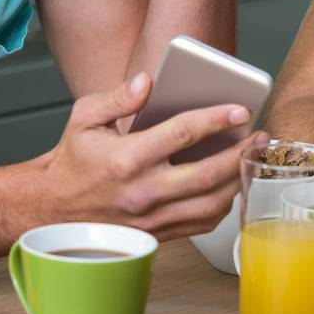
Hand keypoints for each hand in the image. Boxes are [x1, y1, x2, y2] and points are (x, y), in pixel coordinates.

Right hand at [39, 71, 264, 238]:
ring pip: (210, 203)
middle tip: (261, 136)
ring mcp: (152, 217)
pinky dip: (223, 205)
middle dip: (240, 153)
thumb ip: (118, 97)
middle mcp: (142, 191)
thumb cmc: (72, 162)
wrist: (53, 210)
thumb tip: (148, 81)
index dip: (216, 119)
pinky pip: (201, 223)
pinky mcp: (158, 233)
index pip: (182, 134)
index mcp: (126, 158)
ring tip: (253, 160)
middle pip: (207, 174)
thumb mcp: (84, 118)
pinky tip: (231, 185)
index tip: (240, 109)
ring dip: (238, 180)